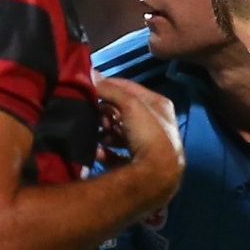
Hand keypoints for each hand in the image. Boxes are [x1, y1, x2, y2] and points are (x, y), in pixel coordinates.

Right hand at [95, 75, 185, 206]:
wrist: (156, 176)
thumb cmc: (147, 134)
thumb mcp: (130, 105)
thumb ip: (110, 89)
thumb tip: (90, 73)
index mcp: (159, 106)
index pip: (130, 88)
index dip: (109, 86)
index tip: (90, 87)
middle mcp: (157, 125)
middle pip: (124, 113)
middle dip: (106, 113)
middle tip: (94, 115)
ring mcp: (148, 148)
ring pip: (120, 134)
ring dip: (105, 133)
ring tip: (96, 135)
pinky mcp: (139, 168)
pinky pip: (117, 155)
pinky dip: (106, 153)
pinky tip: (97, 153)